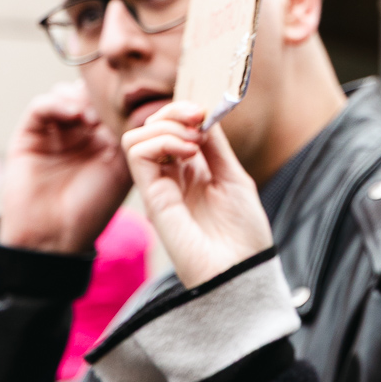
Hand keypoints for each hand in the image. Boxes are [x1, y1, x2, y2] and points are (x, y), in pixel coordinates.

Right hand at [0, 83, 131, 253]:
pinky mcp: (28, 134)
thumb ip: (132, 139)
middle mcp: (77, 131)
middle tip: (112, 108)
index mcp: (102, 138)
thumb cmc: (92, 208)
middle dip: (100, 97)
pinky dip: (58, 104)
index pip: (111, 104)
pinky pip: (41, 106)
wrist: (54, 234)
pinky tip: (74, 115)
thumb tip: (147, 108)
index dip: (122, 100)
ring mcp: (53, 131)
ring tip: (93, 118)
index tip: (137, 103)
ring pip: (66, 94)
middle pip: (89, 95)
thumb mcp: (122, 171)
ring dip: (80, 99)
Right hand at [122, 102, 271, 288]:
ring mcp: (158, 188)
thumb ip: (215, 146)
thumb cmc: (244, 233)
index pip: (169, 127)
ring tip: (194, 143)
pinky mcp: (152, 198)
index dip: (183, 111)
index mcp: (189, 171)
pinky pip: (137, 154)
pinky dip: (161, 140)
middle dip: (174, 112)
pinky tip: (187, 152)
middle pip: (150, 127)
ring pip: (136, 136)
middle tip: (199, 121)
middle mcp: (169, 178)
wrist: (243, 269)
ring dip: (166, 126)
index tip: (205, 112)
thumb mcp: (233, 177)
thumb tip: (201, 113)